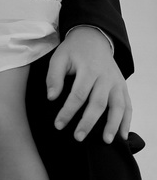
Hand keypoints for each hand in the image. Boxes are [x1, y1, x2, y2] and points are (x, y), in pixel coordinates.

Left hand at [46, 26, 131, 143]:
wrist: (93, 38)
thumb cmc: (74, 50)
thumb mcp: (59, 57)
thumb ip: (54, 77)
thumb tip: (51, 98)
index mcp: (89, 69)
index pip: (78, 95)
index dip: (68, 111)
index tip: (58, 125)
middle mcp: (106, 77)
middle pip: (98, 103)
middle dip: (88, 122)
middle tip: (78, 137)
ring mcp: (117, 83)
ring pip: (118, 107)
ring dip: (113, 125)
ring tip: (106, 141)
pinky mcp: (123, 87)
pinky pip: (128, 106)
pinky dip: (127, 121)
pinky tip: (122, 135)